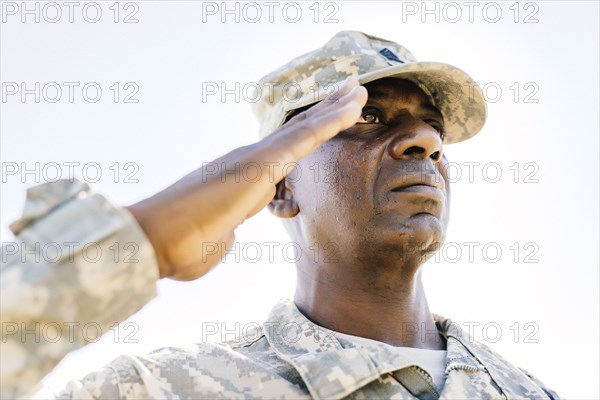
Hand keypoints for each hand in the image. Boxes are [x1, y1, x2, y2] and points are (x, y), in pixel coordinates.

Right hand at [127, 77, 366, 279]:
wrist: (155, 242)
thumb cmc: (180, 247)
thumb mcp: (214, 240)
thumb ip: (224, 232)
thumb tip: (227, 234)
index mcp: (241, 181)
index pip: (281, 156)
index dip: (304, 138)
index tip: (322, 127)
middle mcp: (248, 162)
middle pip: (295, 133)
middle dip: (323, 114)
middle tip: (347, 94)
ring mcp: (254, 159)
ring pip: (303, 129)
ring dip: (332, 109)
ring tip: (356, 91)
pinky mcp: (260, 164)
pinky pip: (305, 138)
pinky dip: (330, 121)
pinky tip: (352, 107)